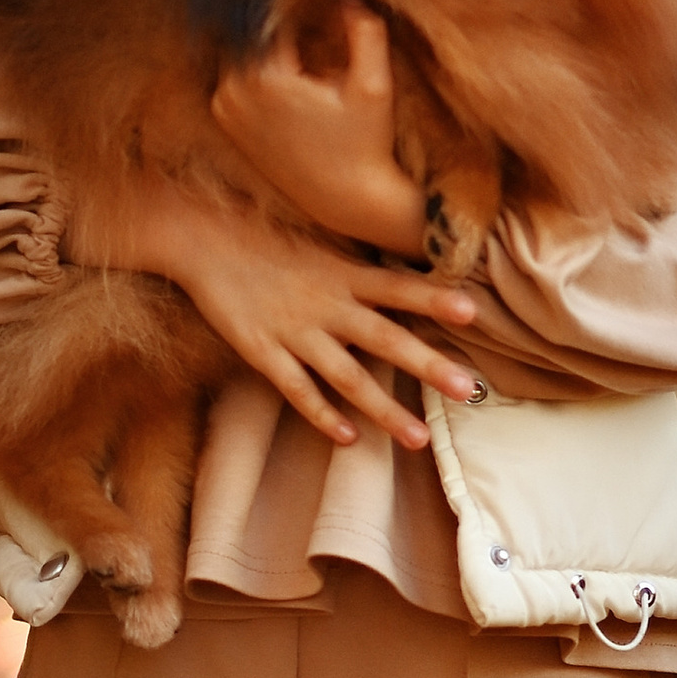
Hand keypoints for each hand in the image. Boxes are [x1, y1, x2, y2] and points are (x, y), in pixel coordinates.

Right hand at [97, 176, 482, 451]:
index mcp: (343, 273)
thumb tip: (408, 278)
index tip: (473, 312)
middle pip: (385, 338)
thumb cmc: (267, 238)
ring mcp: (295, 331)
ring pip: (347, 376)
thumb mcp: (322, 244)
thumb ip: (360, 268)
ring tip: (419, 437)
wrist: (203, 238)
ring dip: (385, 408)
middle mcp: (326, 304)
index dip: (434, 297)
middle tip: (469, 389)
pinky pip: (297, 389)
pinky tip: (349, 438)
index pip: (398, 286)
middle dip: (428, 365)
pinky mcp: (262, 350)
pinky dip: (323, 415)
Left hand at [210, 3, 427, 259]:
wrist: (346, 200)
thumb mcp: (373, 86)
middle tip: (304, 7)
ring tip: (301, 36)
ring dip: (267, 41)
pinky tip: (289, 64)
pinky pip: (236, 74)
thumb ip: (365, 33)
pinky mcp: (226, 120)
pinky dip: (256, 64)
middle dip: (278, 19)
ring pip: (242, 50)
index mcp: (263, 78)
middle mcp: (233, 92)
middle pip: (251, 31)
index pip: (269, 14)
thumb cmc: (365, 144)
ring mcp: (224, 108)